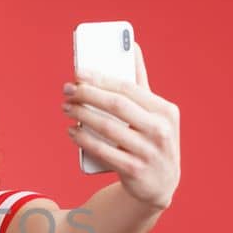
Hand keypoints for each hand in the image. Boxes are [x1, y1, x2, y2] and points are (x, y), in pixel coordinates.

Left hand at [63, 43, 180, 209]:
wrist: (160, 185)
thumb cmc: (152, 140)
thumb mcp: (155, 114)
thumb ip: (141, 83)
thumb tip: (132, 47)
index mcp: (165, 111)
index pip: (129, 88)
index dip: (100, 78)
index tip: (78, 72)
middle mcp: (160, 130)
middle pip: (117, 106)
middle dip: (88, 95)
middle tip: (67, 89)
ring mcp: (148, 152)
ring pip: (107, 128)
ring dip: (82, 115)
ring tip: (66, 107)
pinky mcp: (134, 171)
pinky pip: (103, 151)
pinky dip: (84, 139)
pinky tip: (72, 131)